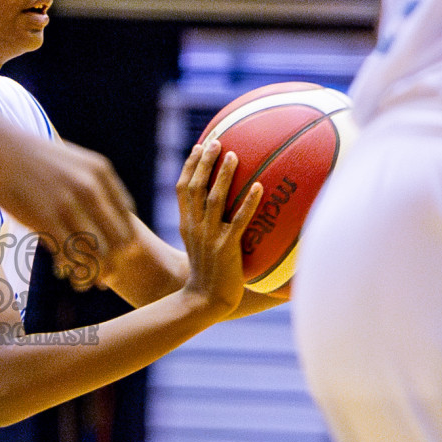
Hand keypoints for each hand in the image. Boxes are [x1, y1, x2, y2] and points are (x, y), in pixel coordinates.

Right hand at [0, 125, 137, 290]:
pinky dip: (69, 268)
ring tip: (82, 282)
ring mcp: (68, 202)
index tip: (112, 258)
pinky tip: (61, 271)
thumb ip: (91, 184)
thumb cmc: (30, 158)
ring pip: (96, 252)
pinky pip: (69, 253)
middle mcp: (90, 187)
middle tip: (102, 278)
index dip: (123, 245)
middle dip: (112, 264)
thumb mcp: (72, 161)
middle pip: (117, 240)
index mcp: (100, 172)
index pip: (126, 219)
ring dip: (92, 272)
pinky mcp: (45, 217)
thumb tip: (102, 215)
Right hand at [176, 141, 261, 315]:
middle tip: (216, 141)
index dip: (190, 166)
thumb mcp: (201, 248)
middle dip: (204, 162)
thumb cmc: (208, 275)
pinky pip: (238, 221)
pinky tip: (259, 187)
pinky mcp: (226, 248)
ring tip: (234, 154)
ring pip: (214, 199)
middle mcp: (195, 227)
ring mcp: (209, 237)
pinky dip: (247, 203)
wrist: (205, 300)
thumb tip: (226, 212)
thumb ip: (208, 228)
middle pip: (195, 187)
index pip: (183, 189)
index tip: (198, 147)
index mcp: (187, 225)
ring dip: (223, 175)